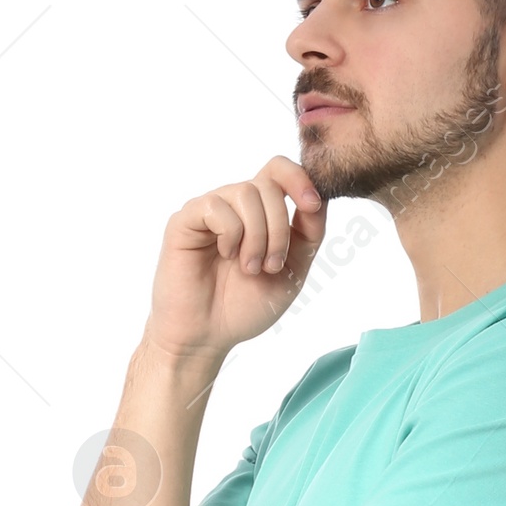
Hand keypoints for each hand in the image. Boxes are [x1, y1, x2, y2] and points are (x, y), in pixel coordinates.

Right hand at [145, 157, 325, 365]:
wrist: (208, 335)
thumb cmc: (245, 306)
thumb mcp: (293, 270)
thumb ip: (309, 233)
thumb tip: (319, 197)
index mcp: (261, 212)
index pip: (280, 171)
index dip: (300, 179)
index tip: (312, 206)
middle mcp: (235, 204)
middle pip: (269, 183)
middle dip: (279, 228)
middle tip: (270, 266)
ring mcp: (210, 208)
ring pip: (246, 193)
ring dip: (256, 237)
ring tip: (249, 268)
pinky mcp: (186, 219)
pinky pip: (217, 207)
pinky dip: (230, 235)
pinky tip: (224, 255)